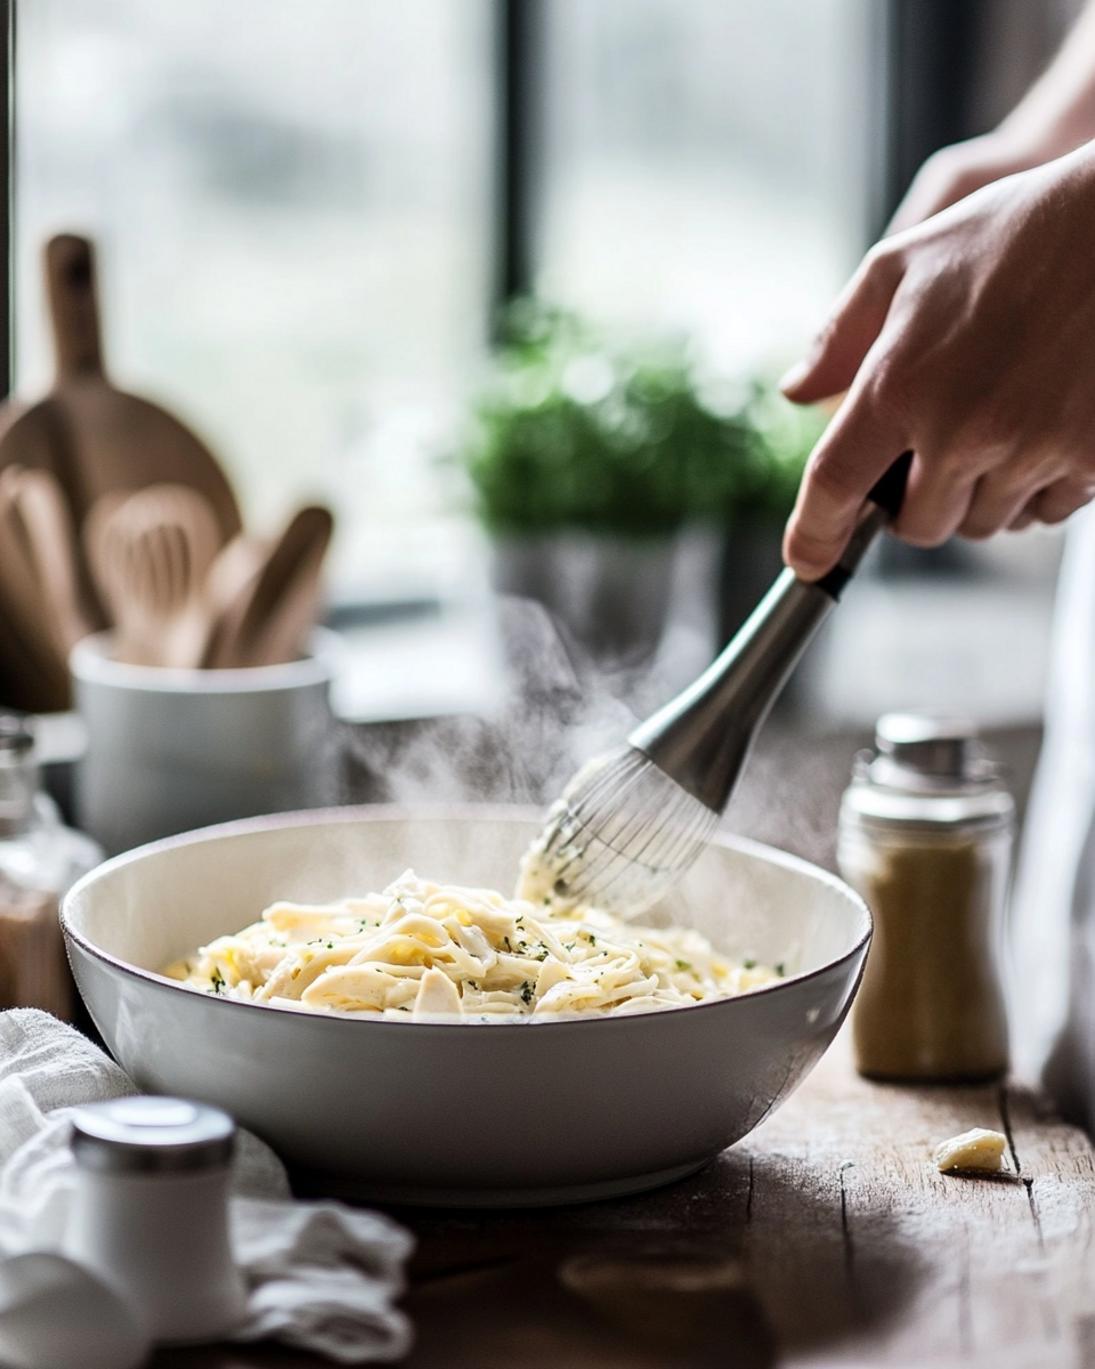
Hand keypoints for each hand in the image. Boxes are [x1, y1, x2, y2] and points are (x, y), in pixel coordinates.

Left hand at [779, 143, 1094, 577]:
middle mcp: (961, 428)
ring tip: (1000, 422)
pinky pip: (1047, 512)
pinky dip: (1039, 488)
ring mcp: (1031, 448)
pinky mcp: (1092, 457)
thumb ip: (840, 336)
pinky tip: (1047, 429)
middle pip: (918, 525)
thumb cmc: (1017, 231)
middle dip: (917, 501)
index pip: (835, 487)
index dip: (813, 537)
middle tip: (936, 449)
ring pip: (984, 522)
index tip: (808, 560)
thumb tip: (797, 393)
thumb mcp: (905, 264)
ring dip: (980, 493)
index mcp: (899, 383)